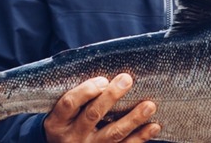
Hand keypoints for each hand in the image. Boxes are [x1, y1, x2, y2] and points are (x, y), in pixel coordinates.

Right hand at [44, 73, 160, 142]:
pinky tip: (153, 126)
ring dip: (133, 119)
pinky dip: (141, 137)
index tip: (103, 79)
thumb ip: (79, 96)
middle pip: (93, 115)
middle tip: (127, 80)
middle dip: (111, 97)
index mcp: (57, 122)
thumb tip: (108, 73)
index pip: (70, 103)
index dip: (86, 90)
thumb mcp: (62, 113)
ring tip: (149, 106)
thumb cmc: (67, 123)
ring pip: (113, 134)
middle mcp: (72, 137)